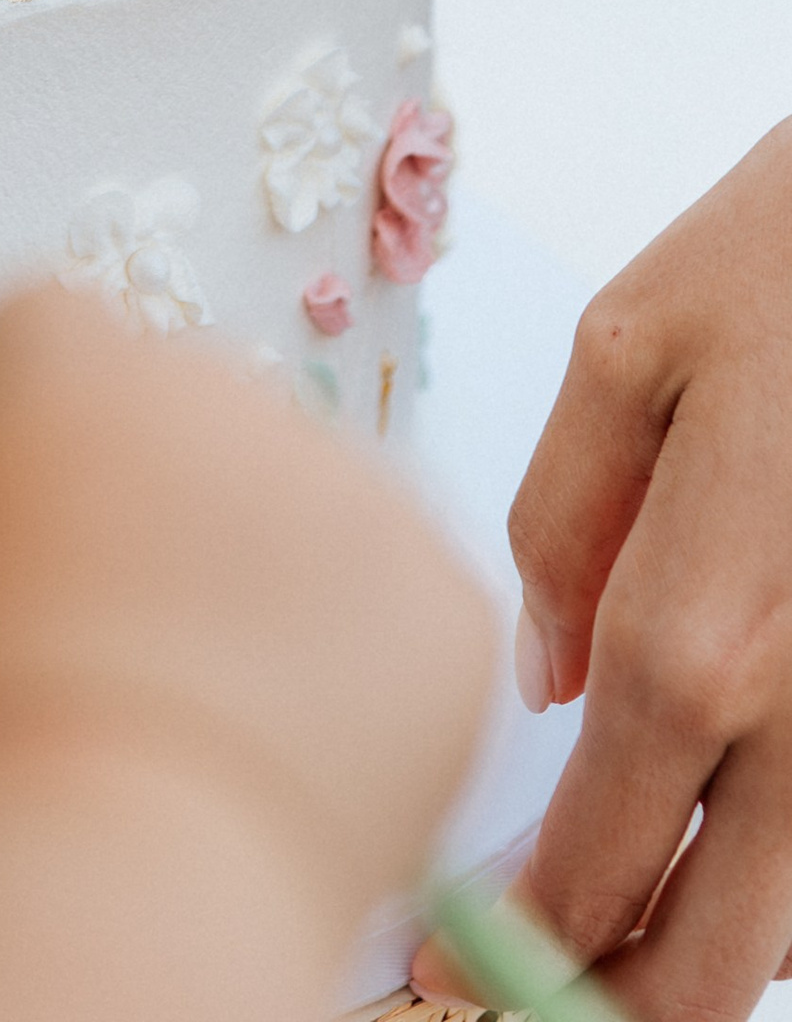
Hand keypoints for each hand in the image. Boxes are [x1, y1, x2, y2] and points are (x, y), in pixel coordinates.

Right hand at [0, 286, 491, 971]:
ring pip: (307, 494)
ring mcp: (348, 479)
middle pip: (188, 402)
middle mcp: (216, 385)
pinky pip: (402, 592)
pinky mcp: (445, 587)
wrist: (137, 880)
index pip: (48, 326)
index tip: (24, 496)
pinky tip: (308, 745)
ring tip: (221, 709)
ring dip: (273, 566)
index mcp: (67, 364)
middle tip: (129, 623)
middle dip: (161, 485)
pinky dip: (369, 657)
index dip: (29, 414)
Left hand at [414, 124, 791, 1021]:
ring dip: (704, 960)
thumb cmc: (790, 261)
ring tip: (605, 946)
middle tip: (523, 996)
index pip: (603, 845)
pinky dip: (781, 885)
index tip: (450, 968)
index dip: (528, 932)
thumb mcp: (628, 349)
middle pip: (721, 951)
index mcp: (701, 621)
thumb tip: (546, 677)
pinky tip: (711, 854)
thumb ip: (566, 520)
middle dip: (620, 1002)